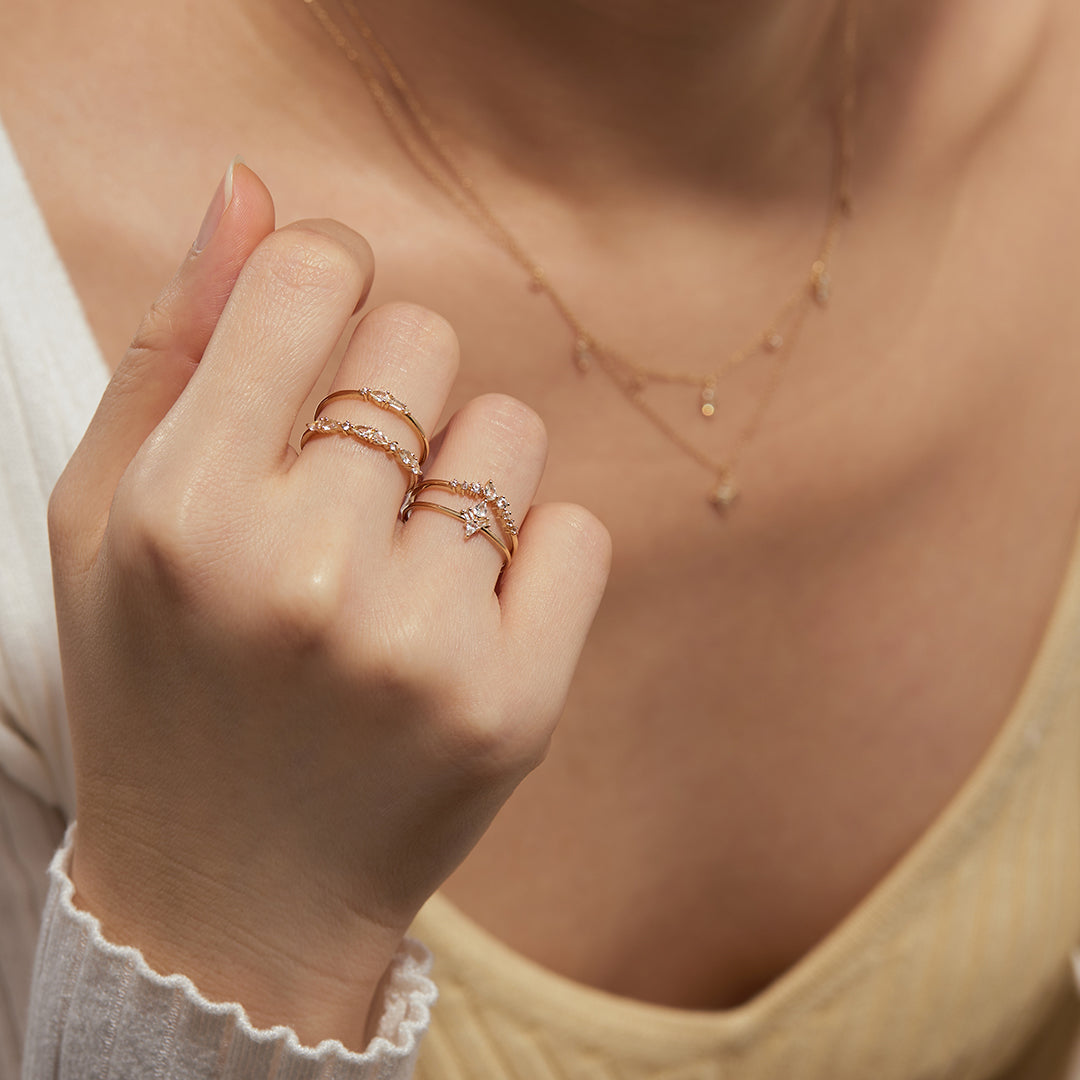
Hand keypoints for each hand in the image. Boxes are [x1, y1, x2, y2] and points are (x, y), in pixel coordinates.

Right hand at [48, 163, 609, 1047]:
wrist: (230, 896)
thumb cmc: (162, 685)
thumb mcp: (110, 516)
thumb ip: (176, 343)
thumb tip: (249, 188)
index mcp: (181, 508)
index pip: (313, 274)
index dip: (326, 287)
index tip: (321, 346)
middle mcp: (300, 572)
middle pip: (425, 341)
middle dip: (392, 393)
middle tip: (347, 496)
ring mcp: (417, 645)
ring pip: (508, 433)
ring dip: (463, 477)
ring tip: (397, 571)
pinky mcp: (512, 704)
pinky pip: (576, 533)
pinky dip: (533, 557)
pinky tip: (461, 622)